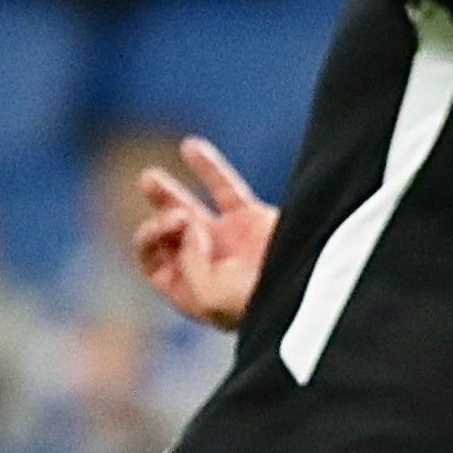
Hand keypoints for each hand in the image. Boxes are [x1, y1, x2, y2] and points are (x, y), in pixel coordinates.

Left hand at [133, 134, 274, 332]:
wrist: (305, 292)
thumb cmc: (255, 305)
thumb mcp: (209, 296)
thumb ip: (189, 261)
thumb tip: (191, 225)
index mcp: (193, 292)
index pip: (156, 264)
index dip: (150, 241)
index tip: (168, 228)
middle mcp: (208, 267)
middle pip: (170, 237)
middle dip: (160, 217)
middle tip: (165, 207)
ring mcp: (230, 242)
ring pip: (191, 211)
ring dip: (169, 194)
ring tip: (147, 178)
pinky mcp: (253, 219)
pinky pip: (225, 188)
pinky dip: (208, 168)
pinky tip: (190, 146)